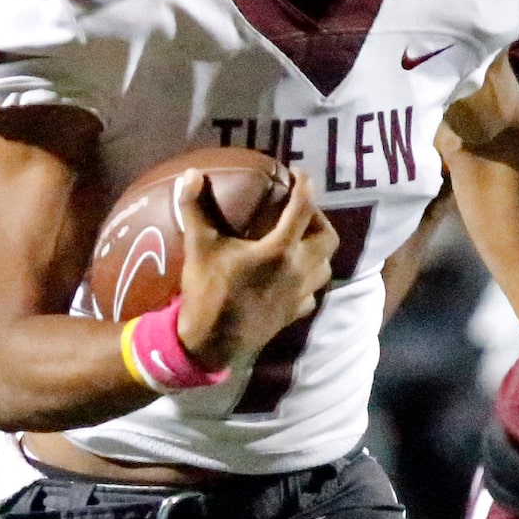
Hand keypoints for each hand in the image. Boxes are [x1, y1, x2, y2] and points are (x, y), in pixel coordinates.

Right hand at [174, 168, 334, 370]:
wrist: (211, 344)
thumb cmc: (208, 292)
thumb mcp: (199, 247)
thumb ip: (195, 208)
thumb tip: (190, 174)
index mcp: (280, 250)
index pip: (304, 207)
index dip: (305, 185)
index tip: (298, 174)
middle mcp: (299, 270)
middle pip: (328, 237)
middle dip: (319, 219)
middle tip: (301, 212)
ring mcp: (299, 295)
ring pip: (326, 266)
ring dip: (319, 250)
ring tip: (301, 241)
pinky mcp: (294, 314)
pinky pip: (312, 293)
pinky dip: (308, 280)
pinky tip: (293, 277)